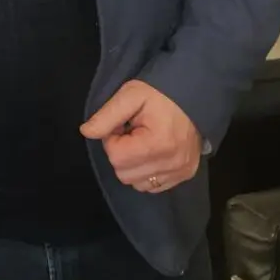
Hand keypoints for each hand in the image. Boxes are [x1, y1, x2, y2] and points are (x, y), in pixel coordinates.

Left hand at [80, 80, 200, 193]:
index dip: (112, 139)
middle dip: (121, 154)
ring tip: (142, 143)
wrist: (193, 94)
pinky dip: (146, 173)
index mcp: (158, 144)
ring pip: (137, 184)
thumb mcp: (130, 95)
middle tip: (130, 133)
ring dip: (132, 166)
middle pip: (124, 174)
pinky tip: (151, 153)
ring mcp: (181, 172)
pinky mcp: (186, 175)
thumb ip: (106, 116)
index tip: (122, 126)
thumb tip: (86, 132)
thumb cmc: (159, 93)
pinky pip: (154, 186)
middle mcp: (172, 164)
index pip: (116, 157)